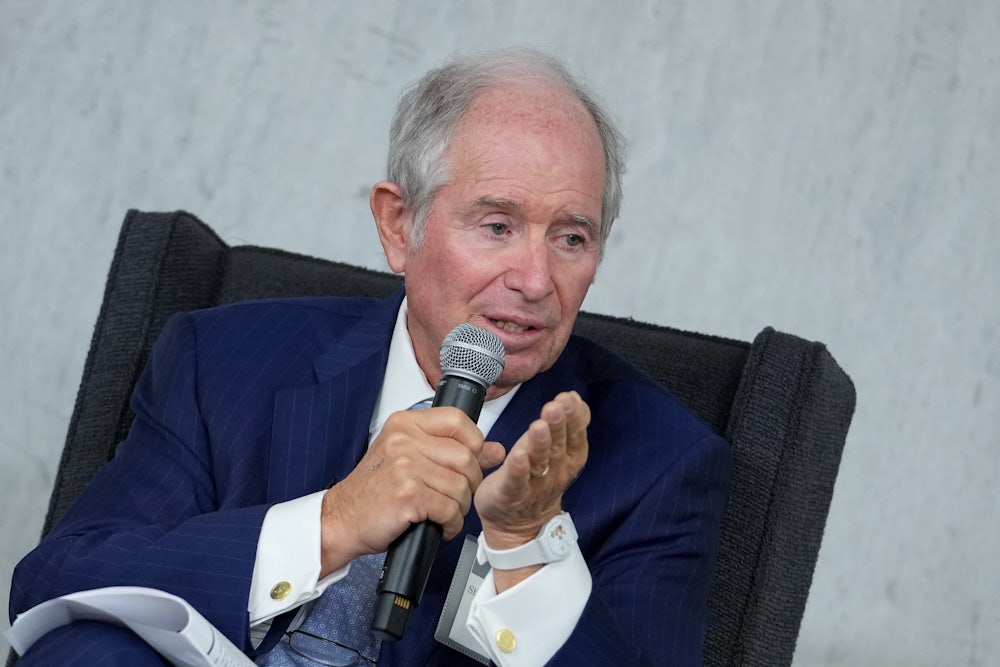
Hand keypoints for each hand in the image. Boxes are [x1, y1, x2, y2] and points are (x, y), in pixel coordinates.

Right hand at [319, 407, 505, 576]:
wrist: (341, 520)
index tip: (469, 461)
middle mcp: (404, 440)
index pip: (458, 420)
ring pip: (461, 486)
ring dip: (460, 508)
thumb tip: (496, 450)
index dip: (474, 443)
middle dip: (469, 484)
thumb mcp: (411, 458)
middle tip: (455, 497)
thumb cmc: (374, 491)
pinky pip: (450, 509)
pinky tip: (440, 526)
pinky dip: (451, 524)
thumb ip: (452, 450)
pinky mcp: (408, 494)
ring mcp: (405, 466)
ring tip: (444, 513)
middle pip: (466, 457)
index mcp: (405, 424)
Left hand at [474, 391, 589, 584]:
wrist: (517, 524)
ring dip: (540, 443)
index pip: (574, 436)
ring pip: (539, 462)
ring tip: (539, 425)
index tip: (570, 398)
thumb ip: (567, 425)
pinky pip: (516, 482)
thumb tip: (574, 398)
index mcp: (566, 459)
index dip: (573, 417)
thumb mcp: (555, 449)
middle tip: (556, 406)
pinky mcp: (511, 494)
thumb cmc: (535, 478)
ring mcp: (533, 485)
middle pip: (558, 446)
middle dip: (558, 425)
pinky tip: (518, 455)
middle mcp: (553, 472)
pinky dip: (518, 469)